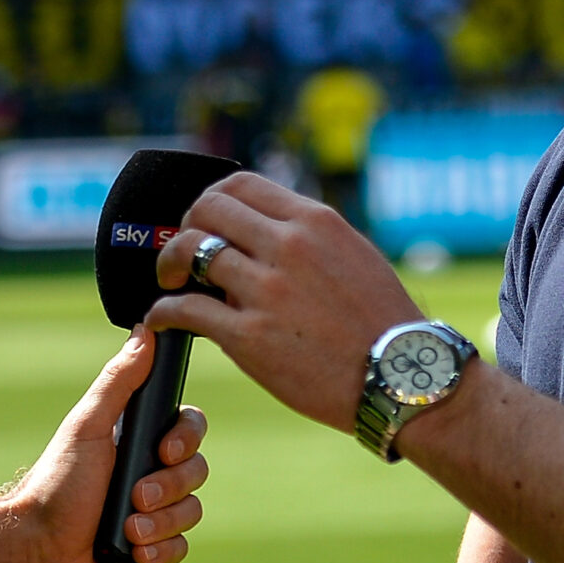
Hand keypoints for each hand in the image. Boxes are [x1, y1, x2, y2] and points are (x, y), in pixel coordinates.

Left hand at [0, 331, 209, 562]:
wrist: (37, 550)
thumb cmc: (57, 483)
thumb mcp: (88, 426)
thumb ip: (118, 381)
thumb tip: (145, 332)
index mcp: (138, 442)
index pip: (190, 429)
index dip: (186, 440)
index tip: (164, 451)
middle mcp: (151, 475)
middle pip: (196, 472)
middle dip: (168, 488)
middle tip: (134, 497)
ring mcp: (154, 514)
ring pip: (192, 513)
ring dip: (160, 523)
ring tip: (127, 531)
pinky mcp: (153, 551)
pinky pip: (180, 549)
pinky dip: (159, 552)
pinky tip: (133, 552)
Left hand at [147, 173, 421, 433]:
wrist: (402, 377)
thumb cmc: (383, 322)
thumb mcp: (353, 255)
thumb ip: (308, 237)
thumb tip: (264, 231)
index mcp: (314, 222)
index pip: (241, 185)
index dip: (213, 200)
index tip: (207, 221)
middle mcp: (287, 247)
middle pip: (207, 210)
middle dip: (187, 227)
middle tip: (185, 253)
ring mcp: (266, 290)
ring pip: (191, 251)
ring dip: (170, 264)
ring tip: (171, 281)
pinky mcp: (249, 337)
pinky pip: (185, 309)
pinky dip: (162, 311)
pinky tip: (160, 319)